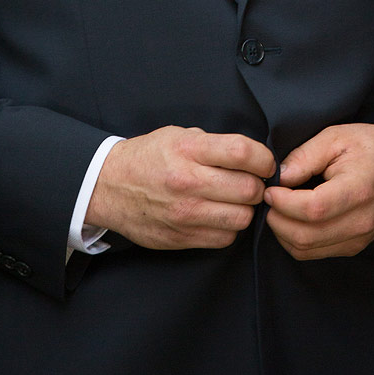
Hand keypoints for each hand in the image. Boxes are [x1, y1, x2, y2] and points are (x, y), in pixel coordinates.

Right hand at [86, 126, 275, 250]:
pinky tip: (219, 216)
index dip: (264, 159)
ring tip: (234, 200)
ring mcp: (185, 213)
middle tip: (251, 182)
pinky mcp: (181, 237)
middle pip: (249, 189)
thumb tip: (251, 157)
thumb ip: (214, 144)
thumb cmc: (148, 156)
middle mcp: (188, 182)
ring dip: (245, 209)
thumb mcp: (178, 135)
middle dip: (257, 186)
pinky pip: (224, 239)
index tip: (265, 163)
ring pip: (242, 218)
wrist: (108, 186)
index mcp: (189, 150)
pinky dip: (228, 228)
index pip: (243, 153)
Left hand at [264, 123, 373, 259]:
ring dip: (283, 233)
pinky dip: (296, 240)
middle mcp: (360, 221)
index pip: (312, 209)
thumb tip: (279, 177)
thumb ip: (305, 156)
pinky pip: (316, 252)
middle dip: (277, 220)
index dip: (283, 202)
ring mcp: (359, 238)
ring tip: (278, 208)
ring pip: (307, 250)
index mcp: (358, 190)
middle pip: (305, 236)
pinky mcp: (355, 245)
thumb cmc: (373, 146)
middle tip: (268, 199)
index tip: (270, 189)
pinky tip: (292, 219)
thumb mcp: (337, 137)